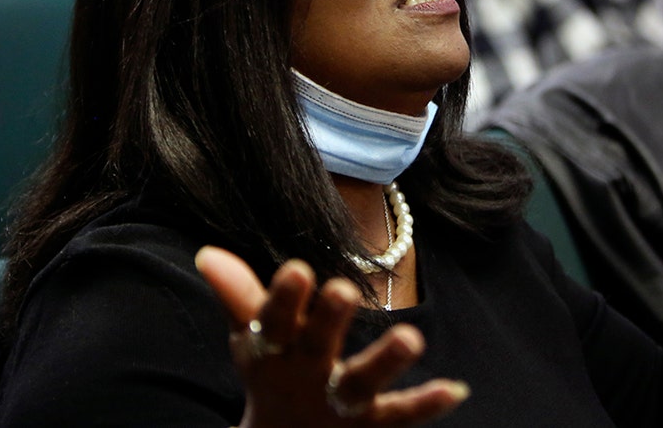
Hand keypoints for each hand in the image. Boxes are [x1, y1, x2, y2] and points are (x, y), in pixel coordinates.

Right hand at [195, 247, 468, 426]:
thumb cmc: (275, 374)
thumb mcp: (255, 339)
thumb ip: (239, 296)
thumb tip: (206, 252)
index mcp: (276, 350)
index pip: (275, 322)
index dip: (283, 300)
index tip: (298, 269)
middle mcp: (307, 375)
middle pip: (317, 347)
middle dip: (328, 320)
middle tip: (344, 289)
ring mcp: (341, 402)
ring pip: (363, 382)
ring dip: (385, 361)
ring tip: (413, 338)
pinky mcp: (373, 423)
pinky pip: (401, 415)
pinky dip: (426, 403)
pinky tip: (455, 389)